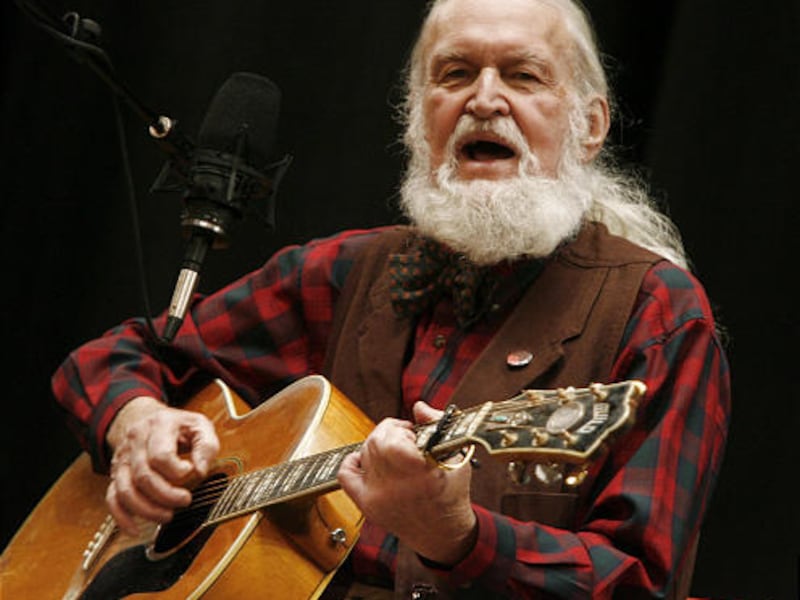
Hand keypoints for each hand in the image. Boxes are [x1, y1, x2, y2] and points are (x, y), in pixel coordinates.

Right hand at [106, 396, 219, 535]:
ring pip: (126, 490)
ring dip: (147, 509)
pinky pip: (112, 498)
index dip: (177, 471)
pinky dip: (122, 517)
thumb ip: (206, 446)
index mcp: (159, 425)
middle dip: (166, 495)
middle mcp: (135, 440)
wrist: (147, 417)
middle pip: (144, 476)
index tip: (191, 472)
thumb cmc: (178, 426)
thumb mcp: (200, 426)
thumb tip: (200, 471)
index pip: (160, 455)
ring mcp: (122, 458)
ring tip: (168, 516)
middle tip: (185, 501)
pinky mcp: (116, 474)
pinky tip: (135, 529)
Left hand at [338, 402, 476, 565]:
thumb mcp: (456, 455)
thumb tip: (418, 407)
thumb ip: (437, 425)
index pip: (392, 441)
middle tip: (404, 439)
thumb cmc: (452, 492)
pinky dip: (353, 461)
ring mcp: (378, 497)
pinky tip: (368, 460)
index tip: (413, 434)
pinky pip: (346, 475)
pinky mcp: (367, 504)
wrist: (441, 533)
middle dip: (390, 432)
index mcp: (423, 475)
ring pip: (364, 452)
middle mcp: (397, 488)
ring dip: (378, 444)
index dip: (401, 430)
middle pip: (375, 442)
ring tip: (394, 451)